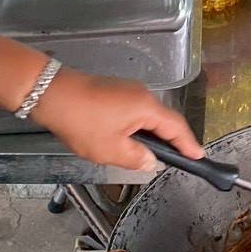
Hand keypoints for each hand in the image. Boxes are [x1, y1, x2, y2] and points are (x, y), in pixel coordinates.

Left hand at [30, 71, 204, 170]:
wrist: (51, 93)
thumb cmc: (83, 123)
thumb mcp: (110, 149)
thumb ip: (136, 158)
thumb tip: (152, 161)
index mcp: (147, 107)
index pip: (177, 128)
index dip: (189, 144)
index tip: (199, 158)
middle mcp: (143, 94)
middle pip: (164, 120)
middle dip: (172, 140)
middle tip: (180, 160)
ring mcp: (127, 90)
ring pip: (148, 116)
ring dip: (152, 134)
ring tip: (153, 154)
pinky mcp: (113, 91)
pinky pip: (135, 111)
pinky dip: (138, 127)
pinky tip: (129, 140)